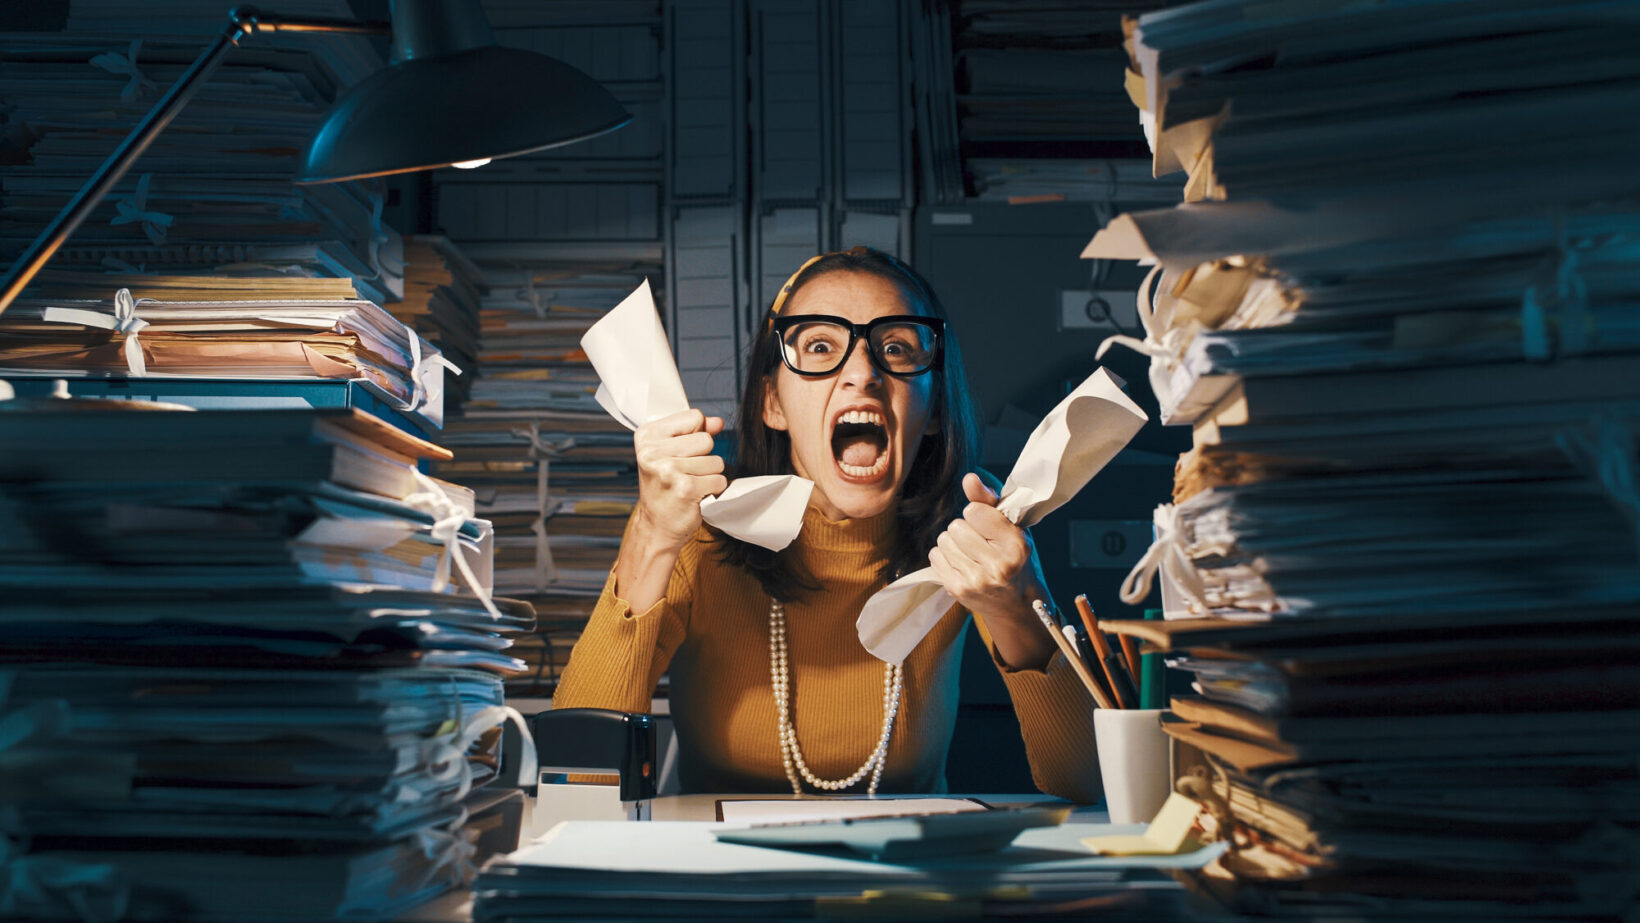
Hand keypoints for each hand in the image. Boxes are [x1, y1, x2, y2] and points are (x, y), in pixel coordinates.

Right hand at [631, 409, 726, 548]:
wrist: (656, 525)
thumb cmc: (664, 487)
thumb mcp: (671, 452)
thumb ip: (695, 431)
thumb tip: (717, 422)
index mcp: (647, 436)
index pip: (693, 416)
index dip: (697, 433)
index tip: (682, 452)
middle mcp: (652, 452)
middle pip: (706, 439)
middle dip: (704, 457)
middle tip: (685, 472)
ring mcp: (668, 470)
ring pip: (716, 460)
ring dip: (709, 475)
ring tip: (690, 484)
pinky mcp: (685, 488)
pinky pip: (719, 479)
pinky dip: (714, 489)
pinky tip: (696, 495)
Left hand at [929, 473, 1055, 668]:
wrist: (1015, 602)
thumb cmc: (1013, 557)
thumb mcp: (1011, 526)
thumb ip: (989, 499)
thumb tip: (969, 478)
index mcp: (1016, 545)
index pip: (974, 511)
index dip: (978, 515)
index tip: (988, 527)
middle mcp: (999, 565)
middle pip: (956, 526)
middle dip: (965, 530)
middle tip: (980, 543)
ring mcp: (977, 581)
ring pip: (943, 540)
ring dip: (953, 543)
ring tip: (970, 554)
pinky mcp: (959, 590)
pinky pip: (935, 557)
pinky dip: (944, 557)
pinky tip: (961, 564)